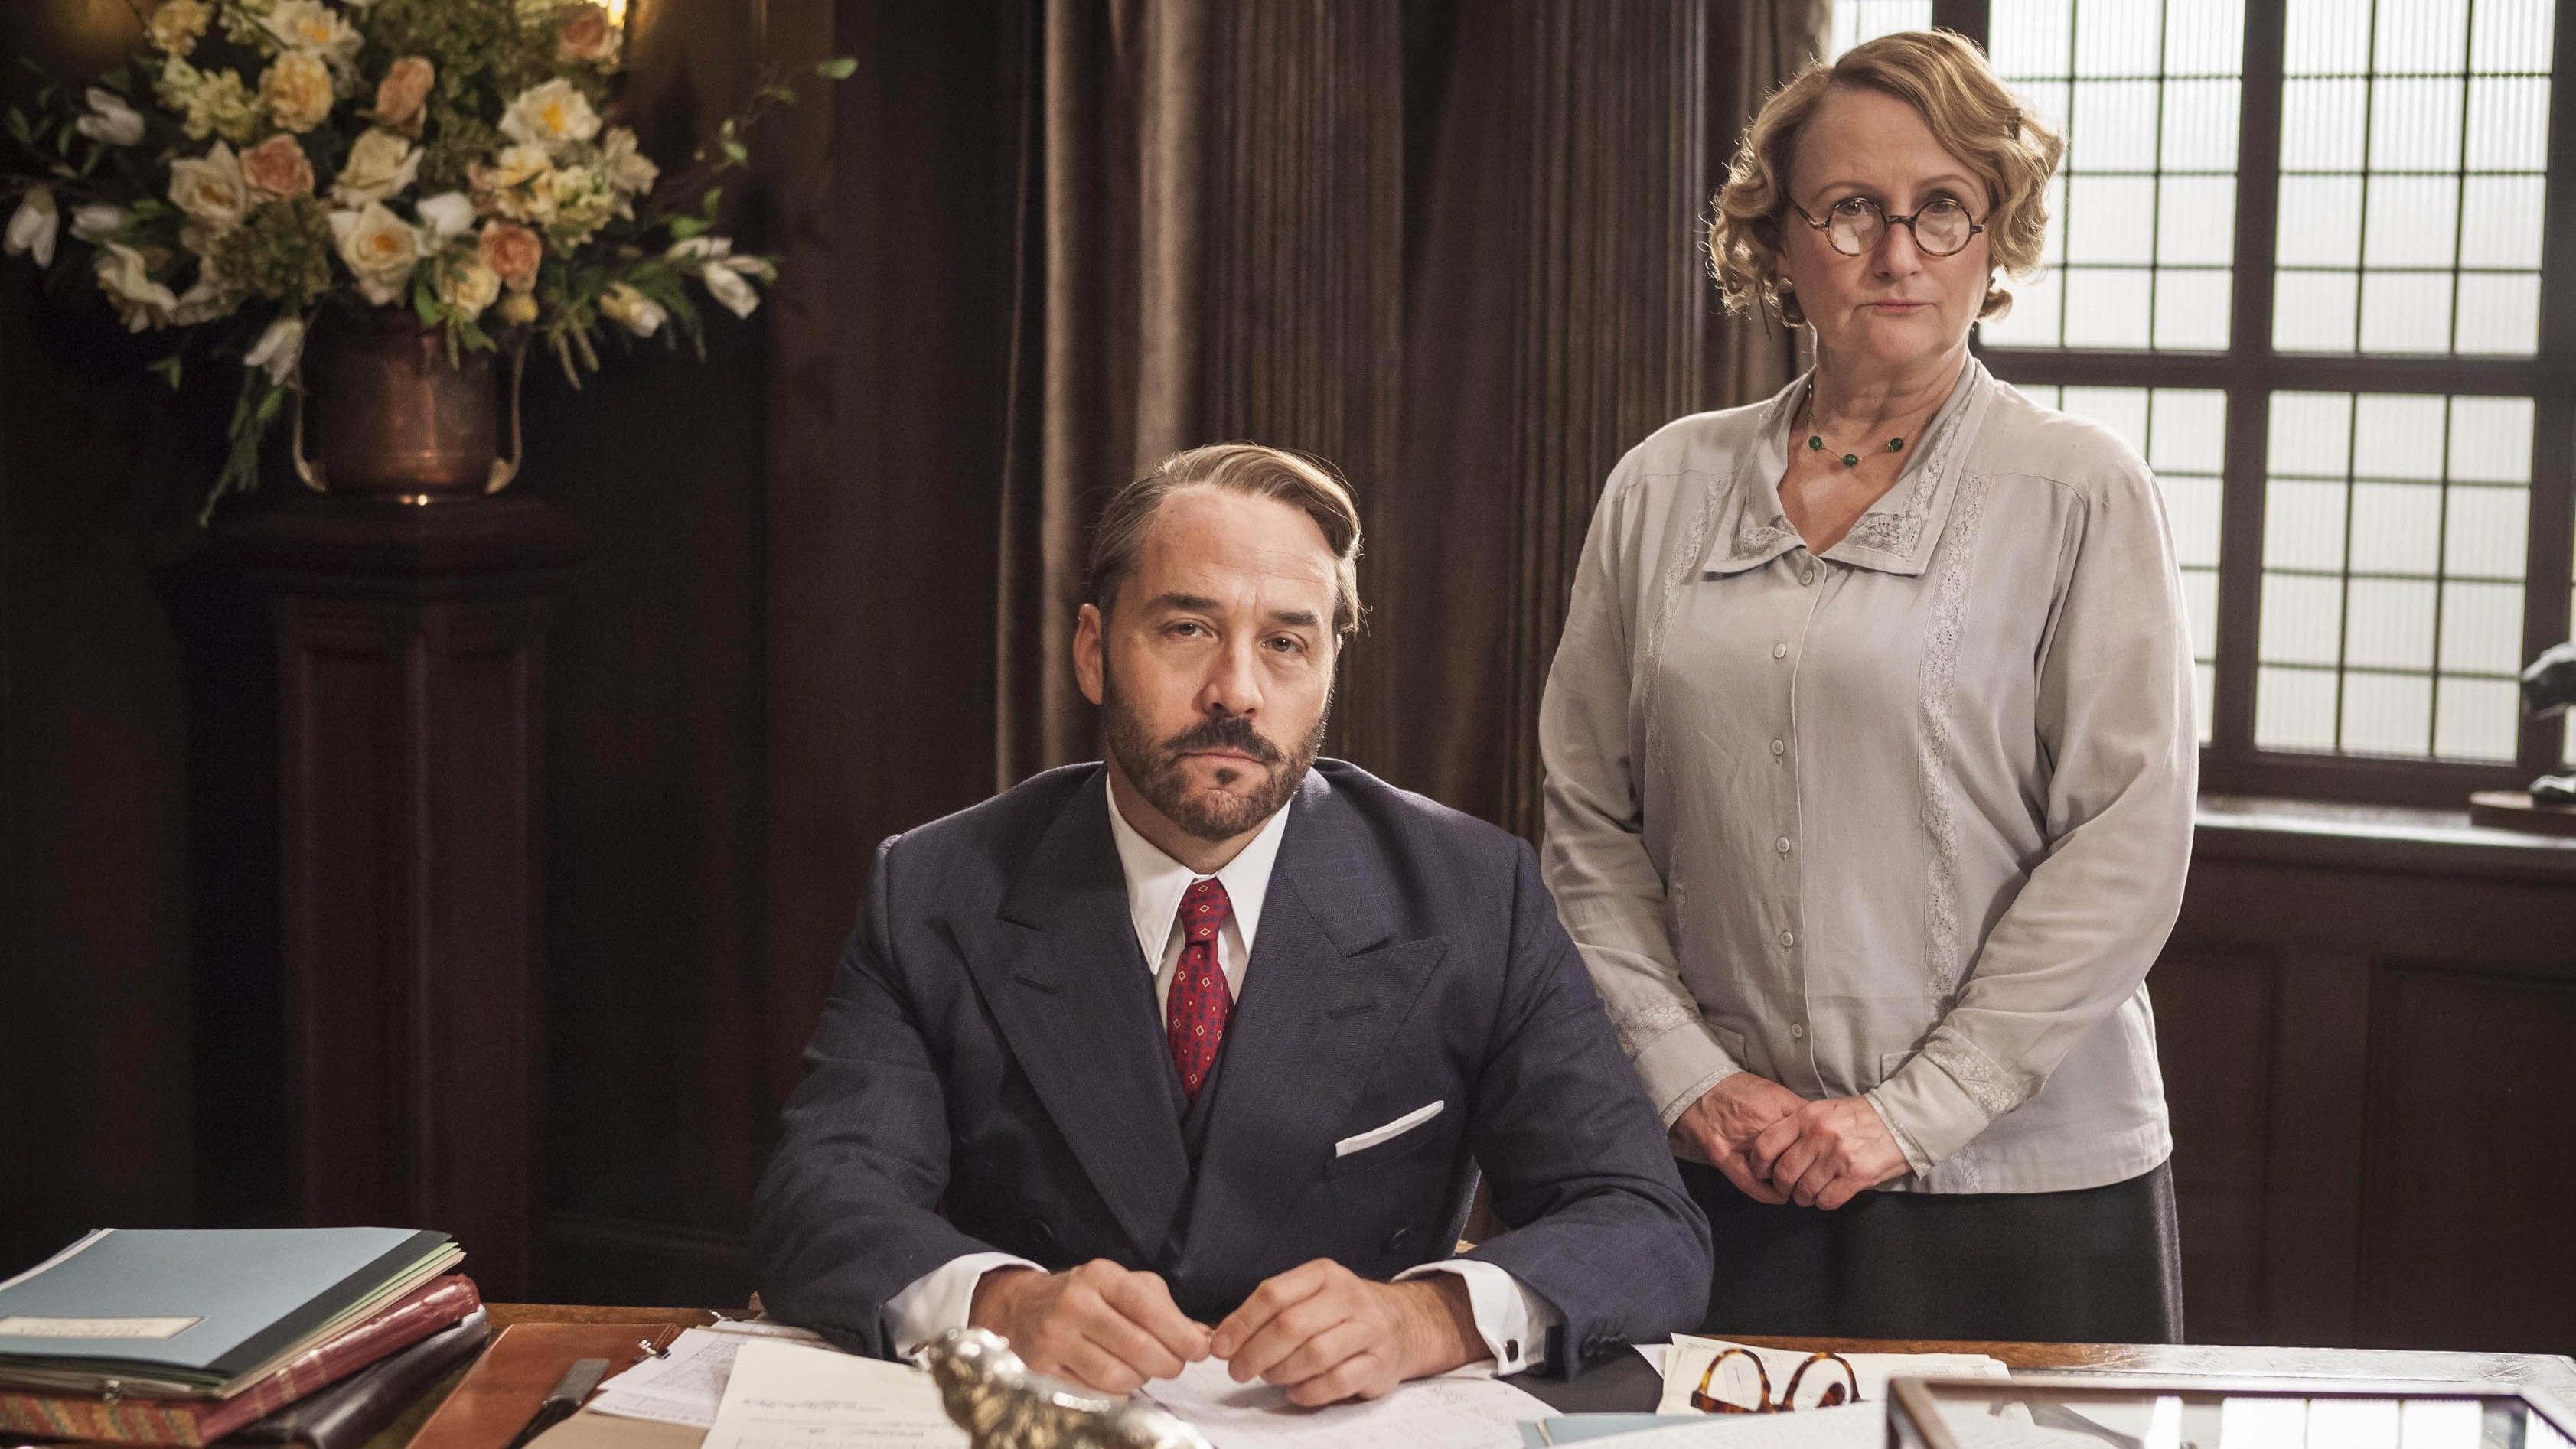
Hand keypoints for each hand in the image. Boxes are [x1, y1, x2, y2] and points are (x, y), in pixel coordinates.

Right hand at [967, 1260, 1212, 1393]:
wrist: (1024, 1307)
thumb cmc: (1086, 1297)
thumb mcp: (1122, 1286)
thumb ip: (1164, 1308)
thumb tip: (1201, 1337)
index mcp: (1100, 1277)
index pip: (1148, 1308)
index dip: (1180, 1334)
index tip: (1200, 1350)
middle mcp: (1075, 1304)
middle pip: (1137, 1348)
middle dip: (1168, 1363)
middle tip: (1175, 1365)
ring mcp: (1055, 1338)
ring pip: (1117, 1376)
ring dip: (1140, 1379)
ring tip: (1141, 1368)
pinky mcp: (1043, 1369)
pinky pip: (1095, 1394)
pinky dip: (1115, 1392)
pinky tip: (1115, 1376)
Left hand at [1208, 1260, 1479, 1405]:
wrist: (1404, 1324)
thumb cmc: (1343, 1313)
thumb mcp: (1311, 1296)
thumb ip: (1272, 1311)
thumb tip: (1224, 1338)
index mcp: (1323, 1275)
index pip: (1273, 1294)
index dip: (1241, 1323)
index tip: (1221, 1347)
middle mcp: (1348, 1297)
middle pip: (1291, 1326)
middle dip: (1256, 1353)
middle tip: (1238, 1370)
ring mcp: (1368, 1330)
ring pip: (1314, 1354)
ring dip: (1281, 1372)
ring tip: (1269, 1377)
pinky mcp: (1379, 1363)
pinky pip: (1337, 1381)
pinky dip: (1309, 1391)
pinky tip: (1296, 1391)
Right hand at [1669, 1072, 1808, 1204]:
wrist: (1698, 1086)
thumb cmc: (1737, 1090)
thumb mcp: (1773, 1091)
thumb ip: (1797, 1109)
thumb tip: (1822, 1128)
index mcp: (1775, 1105)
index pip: (1809, 1134)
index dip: (1820, 1149)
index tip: (1824, 1157)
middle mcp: (1759, 1123)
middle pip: (1795, 1154)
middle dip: (1807, 1166)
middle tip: (1814, 1174)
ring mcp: (1739, 1140)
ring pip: (1775, 1170)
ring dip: (1788, 1180)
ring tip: (1795, 1183)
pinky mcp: (1722, 1155)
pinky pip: (1749, 1183)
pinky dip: (1766, 1193)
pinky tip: (1778, 1196)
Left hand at [1749, 1096, 1909, 1208]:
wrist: (1900, 1120)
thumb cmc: (1859, 1117)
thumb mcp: (1823, 1111)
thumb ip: (1799, 1127)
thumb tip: (1775, 1151)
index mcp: (1806, 1117)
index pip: (1766, 1145)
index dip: (1759, 1164)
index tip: (1763, 1172)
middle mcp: (1818, 1136)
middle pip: (1784, 1173)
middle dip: (1783, 1187)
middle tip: (1789, 1188)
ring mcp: (1837, 1157)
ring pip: (1804, 1191)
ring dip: (1804, 1197)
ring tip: (1810, 1193)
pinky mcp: (1856, 1176)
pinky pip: (1827, 1200)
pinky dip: (1824, 1202)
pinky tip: (1829, 1194)